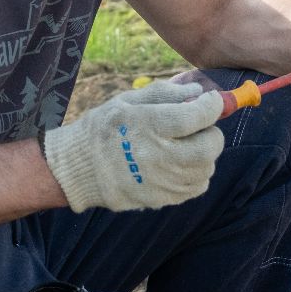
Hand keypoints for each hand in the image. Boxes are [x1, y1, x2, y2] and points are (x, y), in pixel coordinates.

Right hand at [41, 80, 223, 212]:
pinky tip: (179, 164)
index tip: (212, 102)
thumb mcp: (128, 100)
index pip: (197, 116)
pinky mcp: (161, 199)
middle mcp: (157, 156)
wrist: (78, 168)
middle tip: (201, 127)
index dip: (212, 106)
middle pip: (209, 147)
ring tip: (186, 146)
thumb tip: (197, 92)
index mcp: (148, 125)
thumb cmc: (103, 128)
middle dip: (212, 133)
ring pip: (206, 169)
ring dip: (204, 155)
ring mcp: (161, 182)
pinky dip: (196, 174)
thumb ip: (165, 93)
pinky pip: (196, 187)